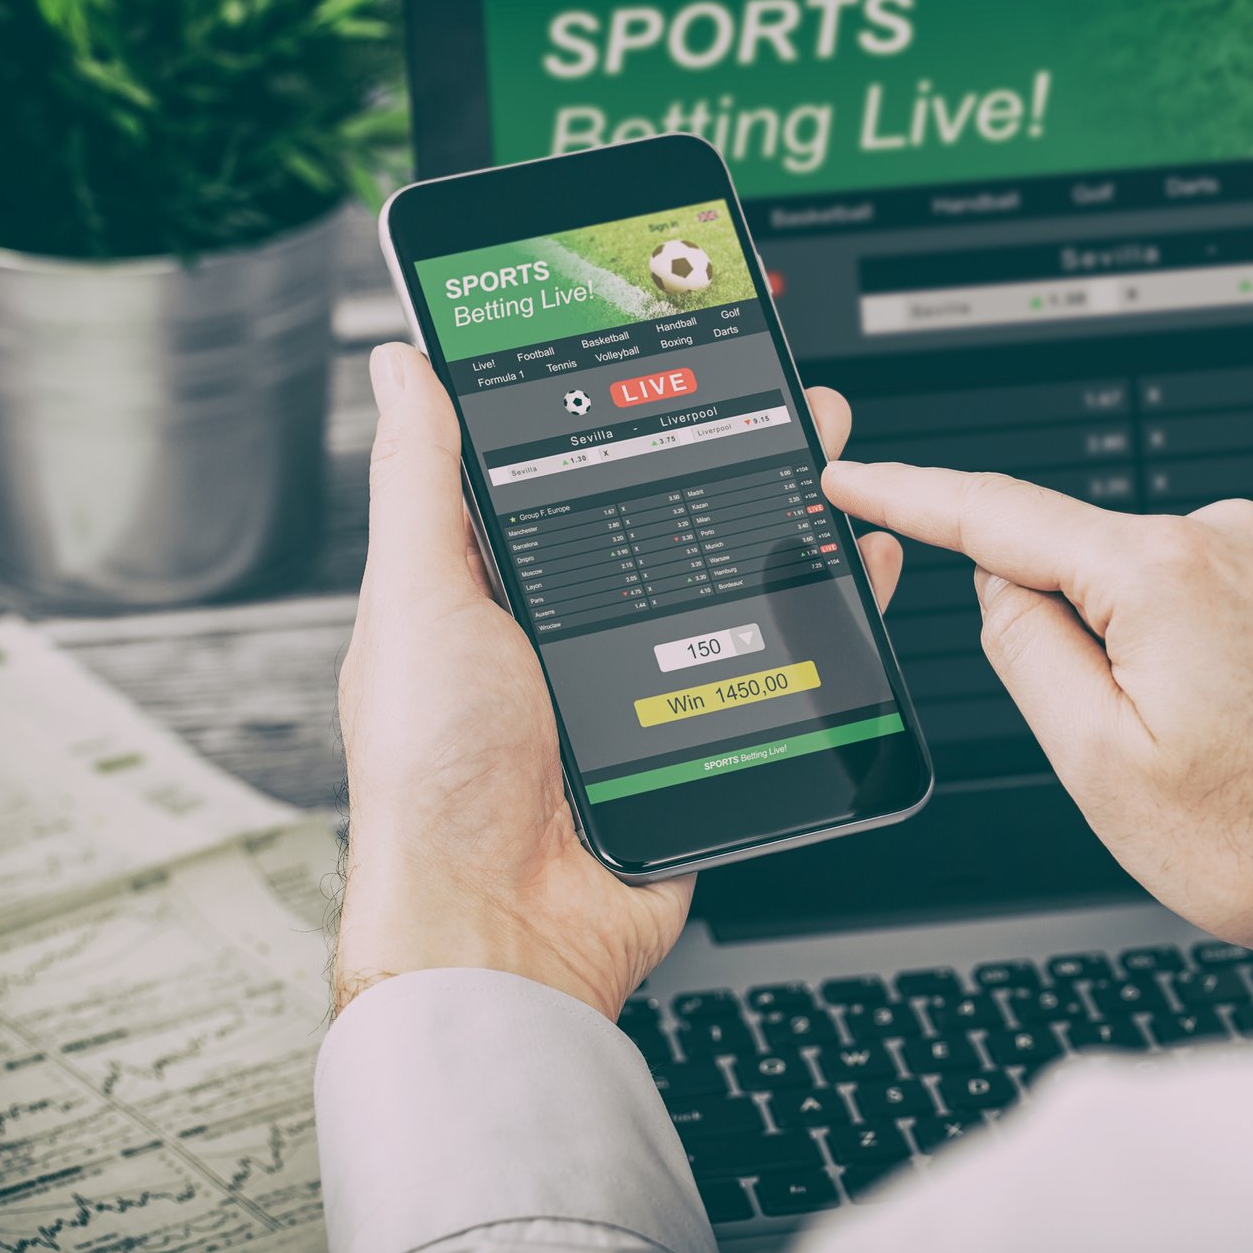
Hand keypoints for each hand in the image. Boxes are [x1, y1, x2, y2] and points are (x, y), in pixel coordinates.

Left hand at [333, 344, 902, 1018]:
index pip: (562, 453)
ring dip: (783, 503)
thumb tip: (405, 366)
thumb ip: (422, 484)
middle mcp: (570, 616)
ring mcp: (638, 669)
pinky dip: (818, 603)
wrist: (507, 928)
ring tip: (824, 448)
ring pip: (727, 565)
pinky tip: (848, 564)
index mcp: (494, 576)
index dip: (614, 387)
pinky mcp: (695, 721)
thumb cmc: (433, 781)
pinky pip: (769, 650)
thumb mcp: (418, 604)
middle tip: (773, 378)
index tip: (664, 324)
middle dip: (726, 433)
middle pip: (662, 499)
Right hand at [823, 465, 1252, 1008]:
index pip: (998, 514)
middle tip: (1142, 762)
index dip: (911, 496)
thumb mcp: (1104, 770)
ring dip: (1153, 675)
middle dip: (1077, 653)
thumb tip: (1000, 588)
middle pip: (1083, 572)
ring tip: (1224, 770)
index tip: (852, 473)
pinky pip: (1218, 619)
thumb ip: (1027, 655)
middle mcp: (1233, 541)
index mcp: (1165, 572)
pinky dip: (1211, 677)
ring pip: (1154, 605)